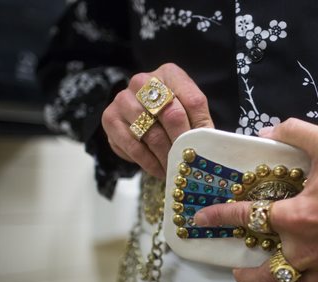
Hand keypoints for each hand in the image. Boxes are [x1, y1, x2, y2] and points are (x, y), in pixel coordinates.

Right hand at [102, 63, 212, 177]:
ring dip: (165, 156)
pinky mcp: (110, 118)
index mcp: (170, 74)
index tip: (204, 149)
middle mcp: (143, 80)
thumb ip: (201, 125)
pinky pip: (133, 146)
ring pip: (151, 133)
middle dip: (182, 144)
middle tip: (189, 162)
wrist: (143, 117)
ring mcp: (123, 98)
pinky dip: (149, 162)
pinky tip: (159, 170)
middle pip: (171, 114)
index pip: (193, 101)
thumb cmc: (174, 115)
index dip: (200, 129)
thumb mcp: (192, 115)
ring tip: (175, 170)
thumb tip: (208, 148)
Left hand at [194, 118, 317, 281]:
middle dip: (244, 276)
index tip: (201, 220)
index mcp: (297, 216)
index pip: (247, 217)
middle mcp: (306, 248)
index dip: (219, 217)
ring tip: (265, 280)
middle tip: (236, 269)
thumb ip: (294, 132)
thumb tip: (267, 130)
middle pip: (264, 274)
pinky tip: (305, 281)